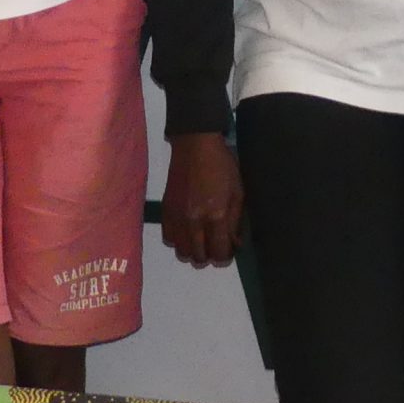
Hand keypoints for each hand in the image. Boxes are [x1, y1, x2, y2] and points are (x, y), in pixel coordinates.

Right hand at [161, 132, 242, 267]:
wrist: (195, 144)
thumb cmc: (222, 166)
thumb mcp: (238, 192)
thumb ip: (235, 222)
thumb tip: (234, 244)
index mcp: (216, 215)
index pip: (218, 253)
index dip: (225, 257)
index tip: (228, 250)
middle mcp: (194, 221)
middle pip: (199, 258)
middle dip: (210, 256)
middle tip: (215, 244)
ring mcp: (177, 217)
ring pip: (182, 252)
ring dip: (193, 251)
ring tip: (200, 239)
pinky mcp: (166, 210)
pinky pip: (168, 239)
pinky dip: (178, 240)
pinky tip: (187, 230)